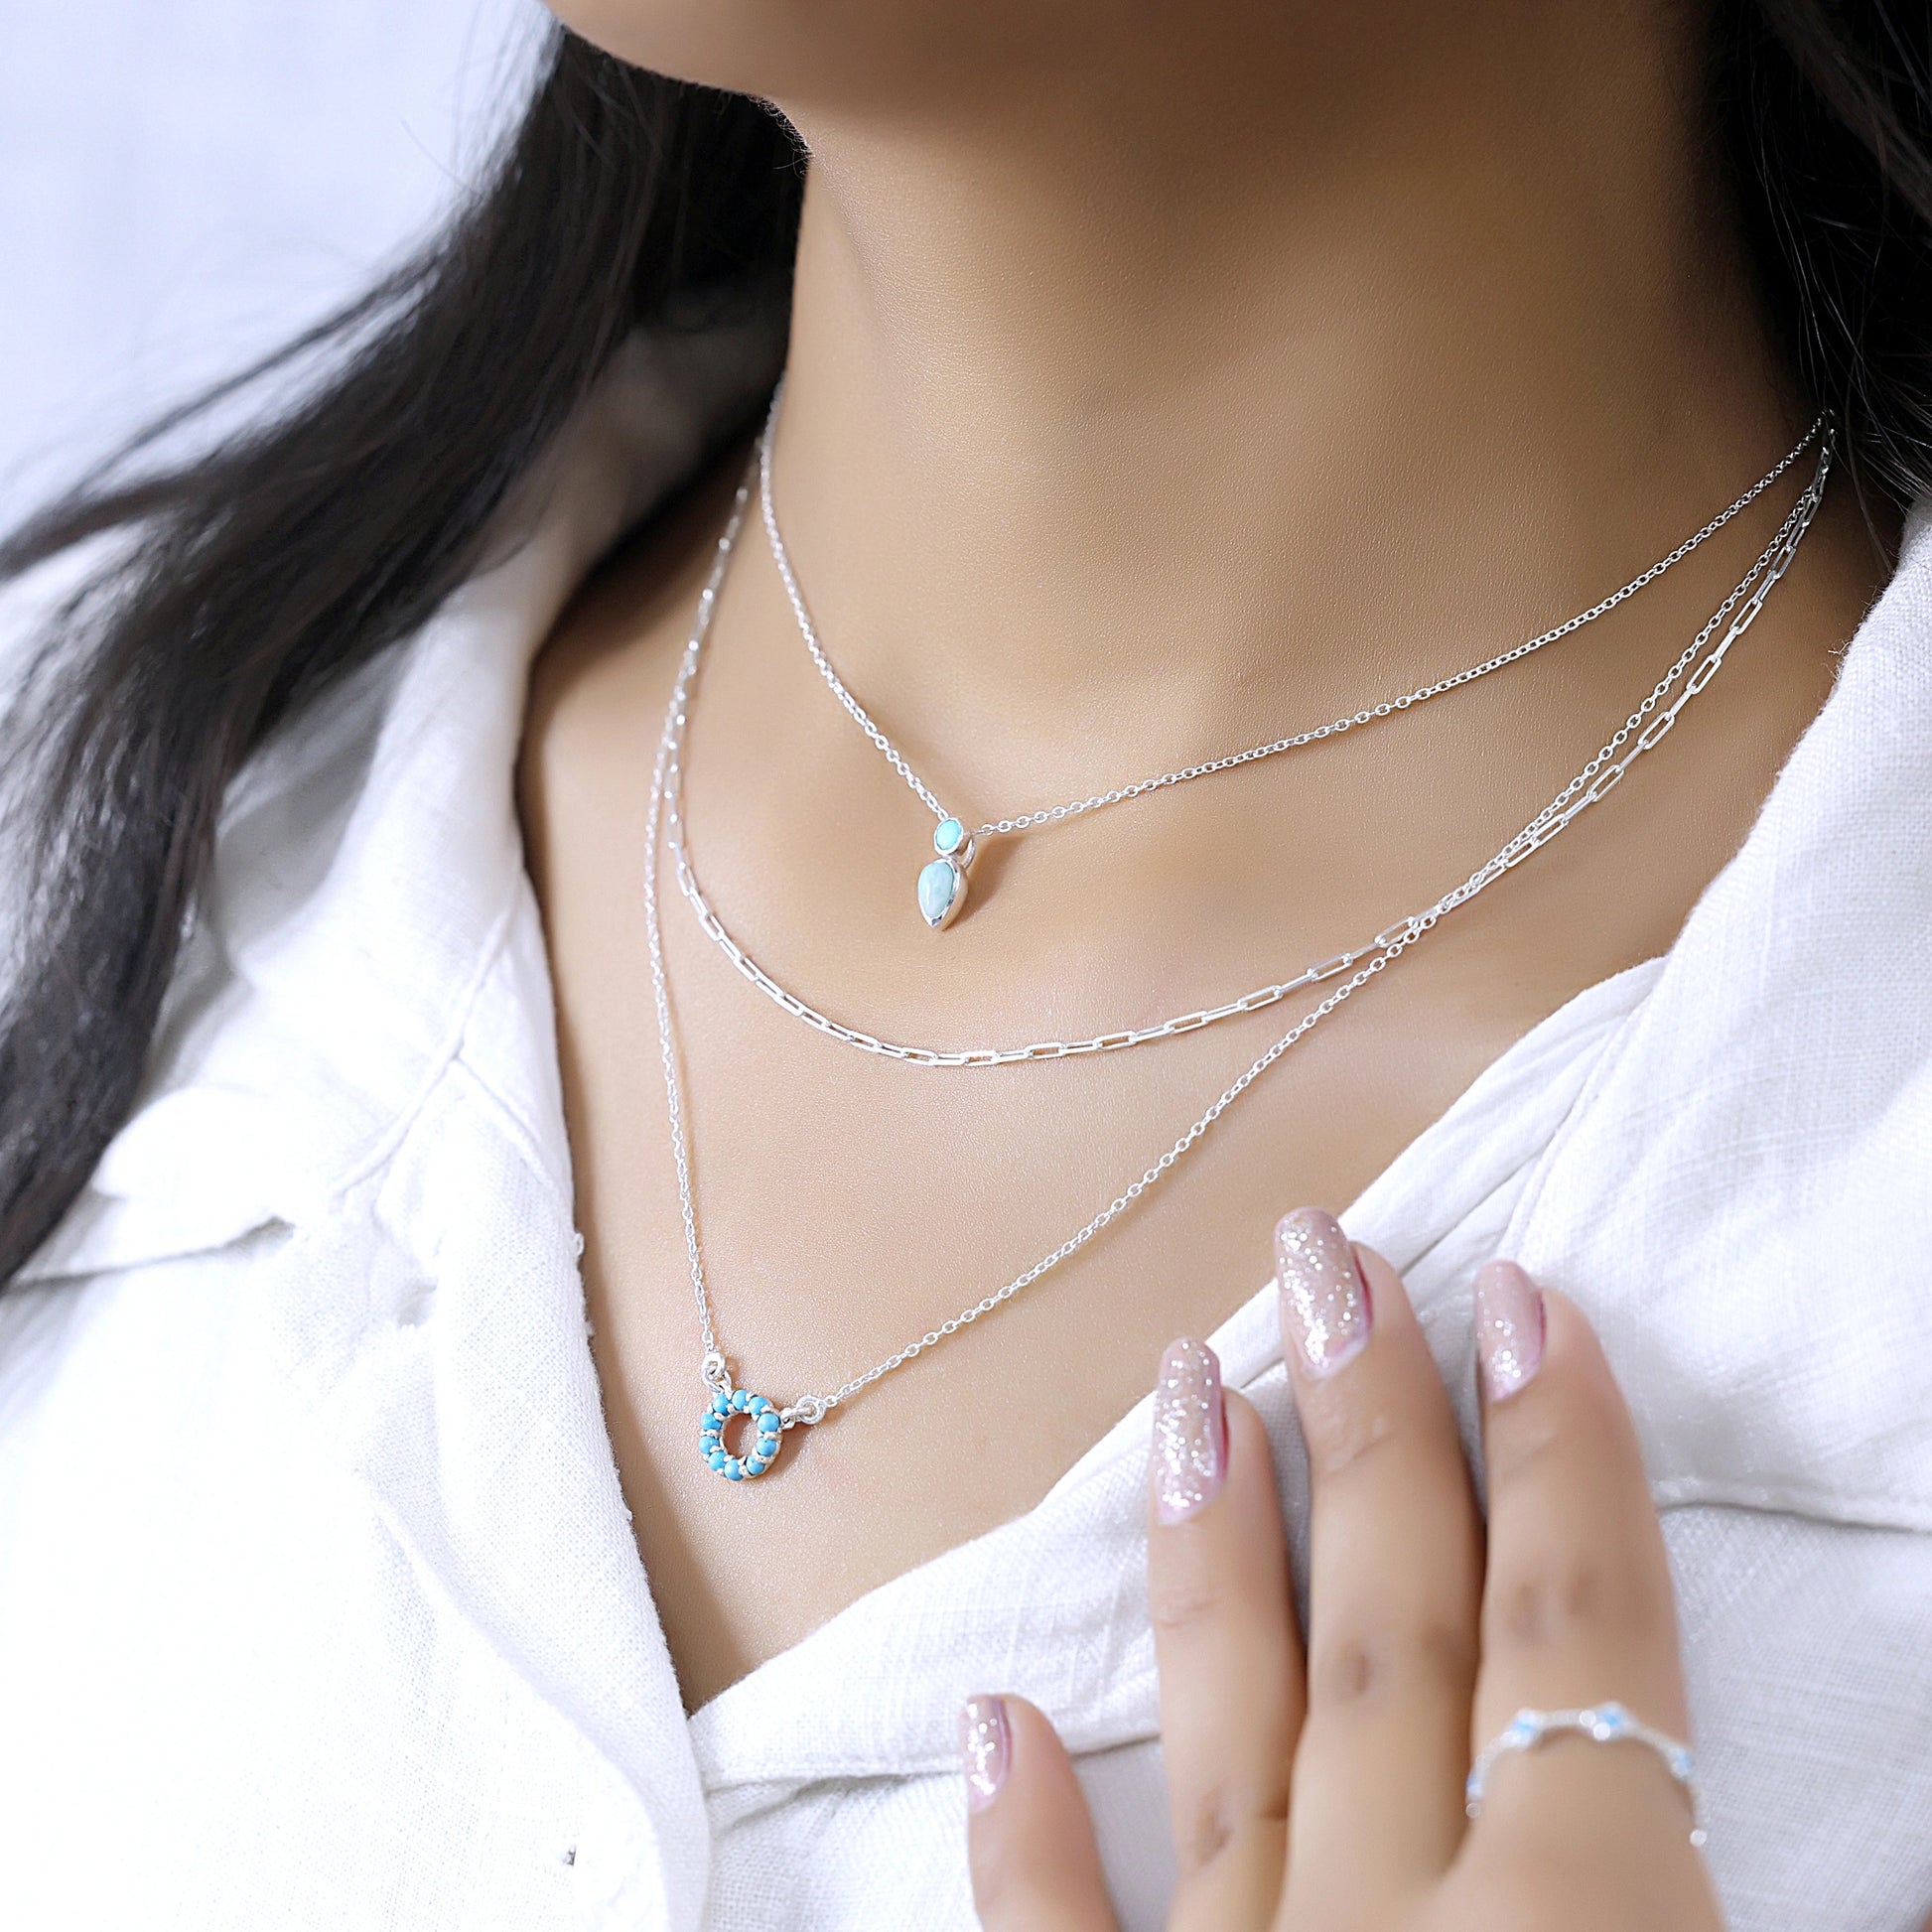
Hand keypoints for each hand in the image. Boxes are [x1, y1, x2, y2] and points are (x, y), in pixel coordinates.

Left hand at [961, 1209, 1724, 1931]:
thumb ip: (1745, 1885)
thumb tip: (1726, 1777)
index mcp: (1576, 1929)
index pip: (1574, 1643)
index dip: (1559, 1460)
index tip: (1517, 1298)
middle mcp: (1388, 1927)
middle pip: (1391, 1635)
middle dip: (1371, 1432)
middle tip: (1325, 1259)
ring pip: (1229, 1740)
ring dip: (1212, 1555)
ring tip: (1189, 1384)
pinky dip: (1025, 1842)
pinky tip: (994, 1716)